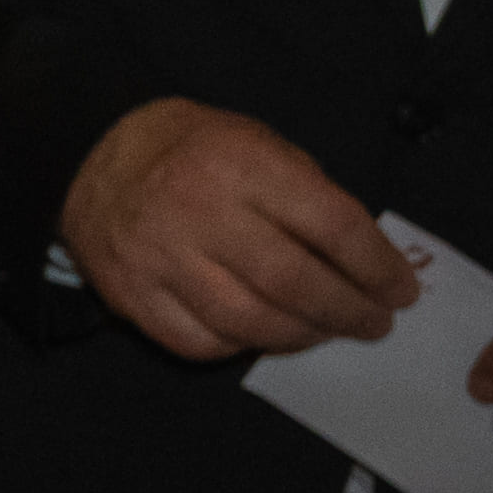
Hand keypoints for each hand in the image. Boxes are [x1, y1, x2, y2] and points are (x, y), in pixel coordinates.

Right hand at [61, 98, 416, 363]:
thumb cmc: (197, 152)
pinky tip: (261, 333)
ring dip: (302, 336)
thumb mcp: (261, 146)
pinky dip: (241, 347)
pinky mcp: (129, 294)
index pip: (330, 225)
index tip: (399, 290)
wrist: (92, 157)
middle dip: (347, 311)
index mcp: (241, 165)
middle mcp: (197, 212)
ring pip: (248, 322)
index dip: (376, 266)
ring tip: (323, 331)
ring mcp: (158, 258)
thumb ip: (308, 197)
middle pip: (293, 282)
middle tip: (373, 323)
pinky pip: (199, 342)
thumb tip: (360, 264)